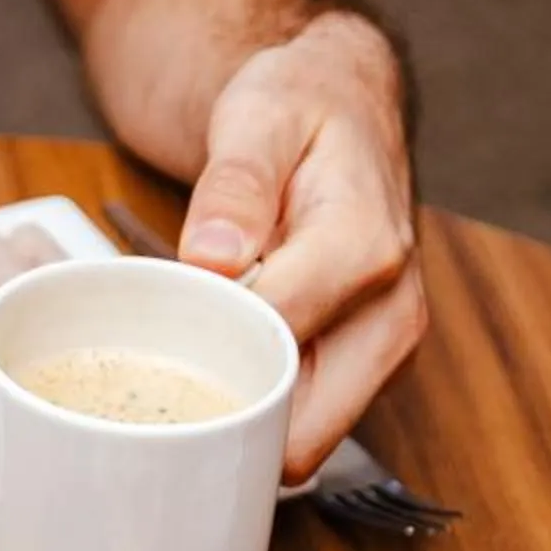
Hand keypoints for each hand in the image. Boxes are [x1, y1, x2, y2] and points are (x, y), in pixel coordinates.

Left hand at [177, 16, 424, 482]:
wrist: (348, 107)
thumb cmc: (303, 108)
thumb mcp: (260, 114)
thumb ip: (236, 183)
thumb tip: (212, 255)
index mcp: (364, 250)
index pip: (273, 344)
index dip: (205, 353)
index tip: (158, 335)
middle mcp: (392, 316)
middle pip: (304, 431)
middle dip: (229, 424)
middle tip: (162, 383)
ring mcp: (386, 352)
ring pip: (304, 443)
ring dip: (242, 428)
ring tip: (190, 374)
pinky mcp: (368, 371)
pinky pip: (305, 427)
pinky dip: (259, 419)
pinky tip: (221, 374)